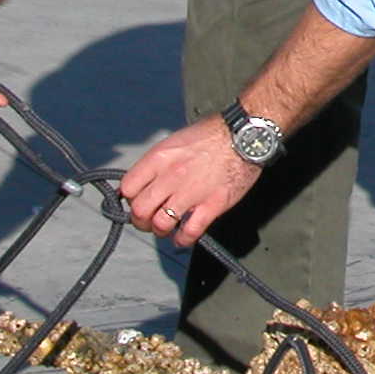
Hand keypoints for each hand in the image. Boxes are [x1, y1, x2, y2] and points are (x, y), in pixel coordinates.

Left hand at [119, 116, 262, 247]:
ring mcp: (191, 192)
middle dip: (141, 220)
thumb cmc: (214, 134)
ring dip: (161, 230)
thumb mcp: (176, 141)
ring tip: (167, 228)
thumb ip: (159, 162)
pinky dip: (183, 239)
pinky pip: (189, 232)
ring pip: (160, 224)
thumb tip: (147, 180)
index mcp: (160, 158)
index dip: (129, 199)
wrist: (247, 134)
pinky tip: (183, 237)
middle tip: (148, 220)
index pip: (127, 188)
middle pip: (140, 210)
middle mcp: (171, 176)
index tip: (136, 202)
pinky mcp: (212, 204)